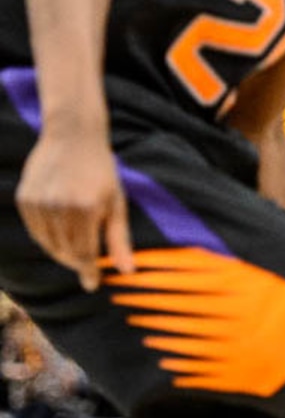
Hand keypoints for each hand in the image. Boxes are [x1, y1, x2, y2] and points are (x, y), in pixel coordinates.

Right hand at [16, 130, 133, 290]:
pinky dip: (47, 236)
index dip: (89, 272)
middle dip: (77, 261)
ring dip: (62, 250)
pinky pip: (35, 230)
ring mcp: (39, 203)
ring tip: (75, 241)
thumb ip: (119, 238)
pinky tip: (59, 227)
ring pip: (48, 244)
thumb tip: (127, 271)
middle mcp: (60, 207)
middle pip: (66, 252)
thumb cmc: (101, 170)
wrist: (73, 134)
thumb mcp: (116, 201)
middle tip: (87, 262)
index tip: (92, 283)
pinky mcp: (25, 198)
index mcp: (86, 209)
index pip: (85, 255)